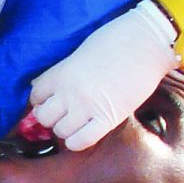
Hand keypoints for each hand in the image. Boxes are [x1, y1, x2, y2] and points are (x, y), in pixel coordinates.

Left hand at [27, 0, 174, 150]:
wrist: (147, 42)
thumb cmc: (116, 41)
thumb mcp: (80, 53)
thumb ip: (62, 72)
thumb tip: (46, 87)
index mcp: (60, 73)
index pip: (35, 96)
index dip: (42, 101)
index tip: (51, 101)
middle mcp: (69, 92)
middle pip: (43, 117)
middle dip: (51, 117)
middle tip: (64, 113)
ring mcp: (87, 107)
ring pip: (60, 131)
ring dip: (66, 129)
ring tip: (78, 122)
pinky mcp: (108, 118)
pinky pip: (81, 141)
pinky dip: (78, 142)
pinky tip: (85, 133)